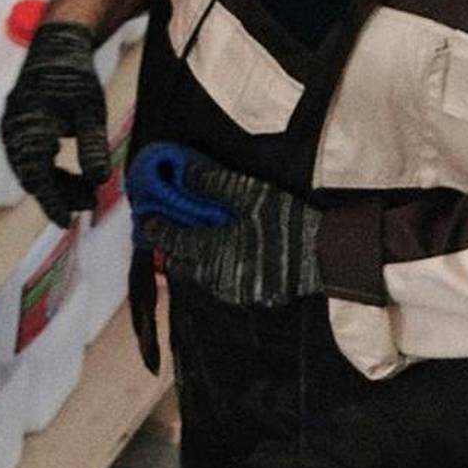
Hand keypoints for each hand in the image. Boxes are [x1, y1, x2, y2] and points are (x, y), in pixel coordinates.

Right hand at [0, 14, 111, 230]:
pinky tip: (69, 174)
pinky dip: (49, 170)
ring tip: (84, 191)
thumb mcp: (90, 111)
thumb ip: (93, 147)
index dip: (52, 202)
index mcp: (27, 129)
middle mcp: (13, 133)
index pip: (36, 178)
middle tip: (88, 203)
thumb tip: (101, 181)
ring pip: (32, 169)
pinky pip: (31, 158)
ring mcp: (13, 130)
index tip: (68, 221)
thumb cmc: (73, 75)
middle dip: (59, 194)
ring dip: (56, 184)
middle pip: (33, 177)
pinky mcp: (19, 127)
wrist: (57, 43)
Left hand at [128, 144, 319, 308]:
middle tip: (164, 228)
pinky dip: (210, 267)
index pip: (170, 241)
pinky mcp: (245, 297)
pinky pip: (216, 282)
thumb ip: (216, 184)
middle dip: (169, 246)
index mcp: (211, 251)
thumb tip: (184, 170)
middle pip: (179, 262)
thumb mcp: (253, 195)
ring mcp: (229, 290)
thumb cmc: (288, 224)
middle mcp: (213, 276)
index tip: (144, 216)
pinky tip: (218, 254)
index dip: (155, 228)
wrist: (324, 258)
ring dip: (190, 258)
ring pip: (197, 275)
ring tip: (190, 239)